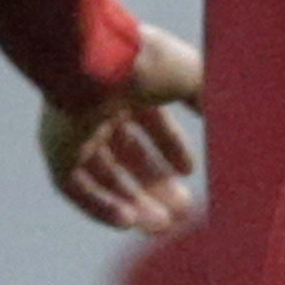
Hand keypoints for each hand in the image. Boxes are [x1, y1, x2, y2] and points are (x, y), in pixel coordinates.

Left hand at [39, 20, 202, 235]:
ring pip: (103, 175)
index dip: (170, 148)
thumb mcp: (192, 76)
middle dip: (155, 184)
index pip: (149, 123)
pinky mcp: (56, 148)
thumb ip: (208, 97)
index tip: (190, 171)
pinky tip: (128, 222)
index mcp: (129, 84)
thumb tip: (227, 118)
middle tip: (180, 212)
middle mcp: (100, 107)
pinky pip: (75, 186)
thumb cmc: (149, 61)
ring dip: (132, 202)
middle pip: (127, 155)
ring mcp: (75, 129)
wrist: (101, 57)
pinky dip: (100, 206)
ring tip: (160, 227)